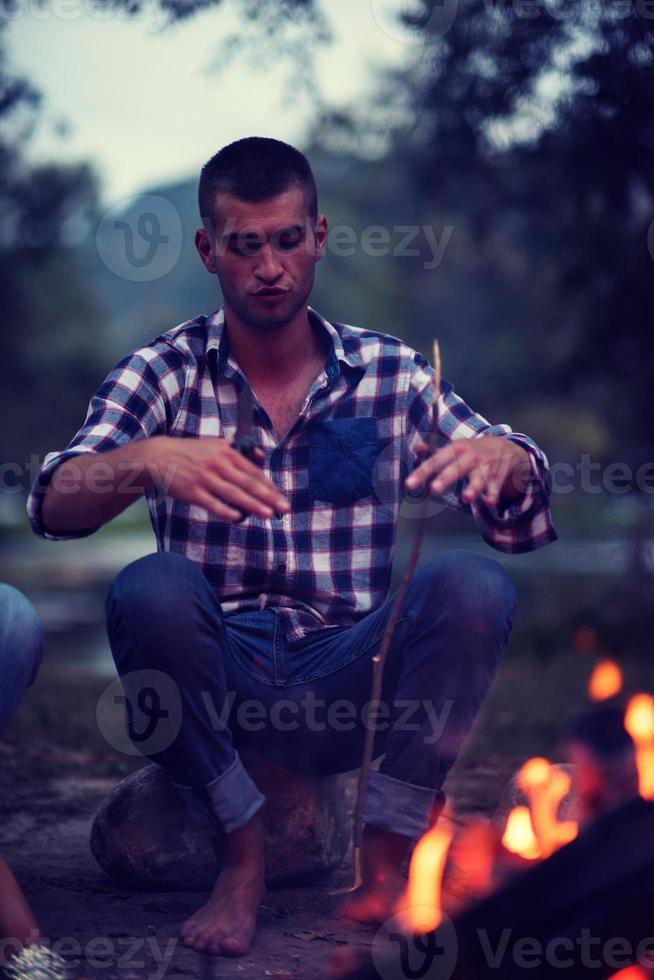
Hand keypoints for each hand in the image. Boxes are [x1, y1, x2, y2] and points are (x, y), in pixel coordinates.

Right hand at [143, 436, 290, 521]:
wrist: (158, 457)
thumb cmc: (191, 452)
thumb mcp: (216, 445)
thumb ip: (239, 450)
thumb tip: (262, 456)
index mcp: (227, 452)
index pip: (253, 471)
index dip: (269, 486)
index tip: (282, 497)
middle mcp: (218, 464)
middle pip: (247, 483)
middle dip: (268, 496)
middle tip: (284, 508)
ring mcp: (205, 478)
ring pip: (233, 494)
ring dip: (252, 505)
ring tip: (268, 514)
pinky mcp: (192, 491)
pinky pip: (212, 503)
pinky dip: (225, 511)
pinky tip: (237, 518)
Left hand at [404, 436, 530, 507]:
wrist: (506, 447)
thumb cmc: (474, 451)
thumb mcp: (456, 448)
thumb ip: (435, 451)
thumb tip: (416, 448)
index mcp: (456, 449)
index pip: (436, 461)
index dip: (422, 472)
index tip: (409, 484)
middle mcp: (470, 457)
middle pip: (456, 468)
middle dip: (446, 478)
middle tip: (435, 489)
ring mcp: (485, 467)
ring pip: (479, 478)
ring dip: (473, 488)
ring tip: (467, 498)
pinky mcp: (498, 476)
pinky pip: (496, 487)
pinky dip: (494, 494)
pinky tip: (490, 503)